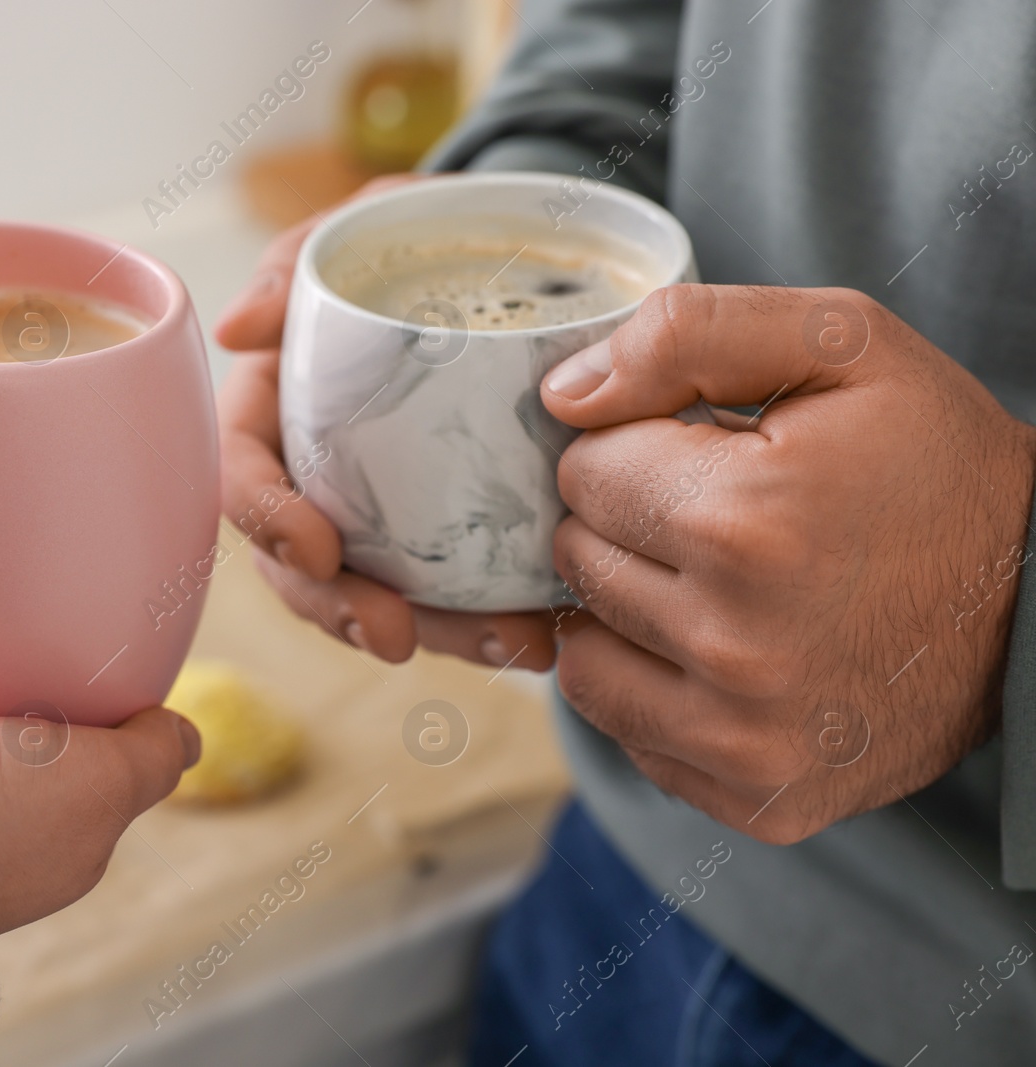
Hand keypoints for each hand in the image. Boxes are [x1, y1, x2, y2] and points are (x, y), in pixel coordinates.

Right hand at [214, 174, 554, 671]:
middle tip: (401, 635)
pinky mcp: (449, 530)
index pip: (241, 473)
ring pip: (384, 594)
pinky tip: (550, 632)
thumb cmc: (433, 233)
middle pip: (301, 565)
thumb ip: (299, 259)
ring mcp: (382, 509)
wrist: (531, 255)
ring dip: (438, 634)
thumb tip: (236, 329)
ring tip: (512, 645)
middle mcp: (320, 470)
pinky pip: (459, 592)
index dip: (266, 519)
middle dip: (343, 611)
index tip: (319, 551)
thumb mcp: (372, 222)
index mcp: (277, 405)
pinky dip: (495, 619)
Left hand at [542, 284, 1035, 843]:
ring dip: (624, 612)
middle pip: (576, 560)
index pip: (582, 471)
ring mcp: (744, 738)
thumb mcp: (840, 343)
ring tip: (712, 585)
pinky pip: (627, 730)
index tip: (699, 456)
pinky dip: (655, 687)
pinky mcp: (757, 796)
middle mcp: (734, 646)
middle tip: (715, 520)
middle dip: (627, 526)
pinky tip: (726, 653)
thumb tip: (565, 396)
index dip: (636, 450)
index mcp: (743, 525)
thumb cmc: (933, 459)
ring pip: (583, 654)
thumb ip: (686, 335)